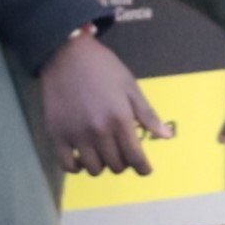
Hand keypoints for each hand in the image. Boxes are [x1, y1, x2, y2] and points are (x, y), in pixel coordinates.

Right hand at [38, 30, 162, 177]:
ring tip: (103, 153)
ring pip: (94, 169)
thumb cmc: (103, 68)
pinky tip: (81, 159)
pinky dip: (76, 167)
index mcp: (120, 119)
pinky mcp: (57, 134)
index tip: (144, 169)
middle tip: (122, 152)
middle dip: (124, 162)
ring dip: (102, 165)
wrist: (66, 54)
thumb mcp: (130, 86)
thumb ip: (147, 114)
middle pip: (116, 165)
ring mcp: (76, 135)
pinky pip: (67, 165)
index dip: (143, 168)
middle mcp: (99, 131)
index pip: (135, 157)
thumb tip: (167, 137)